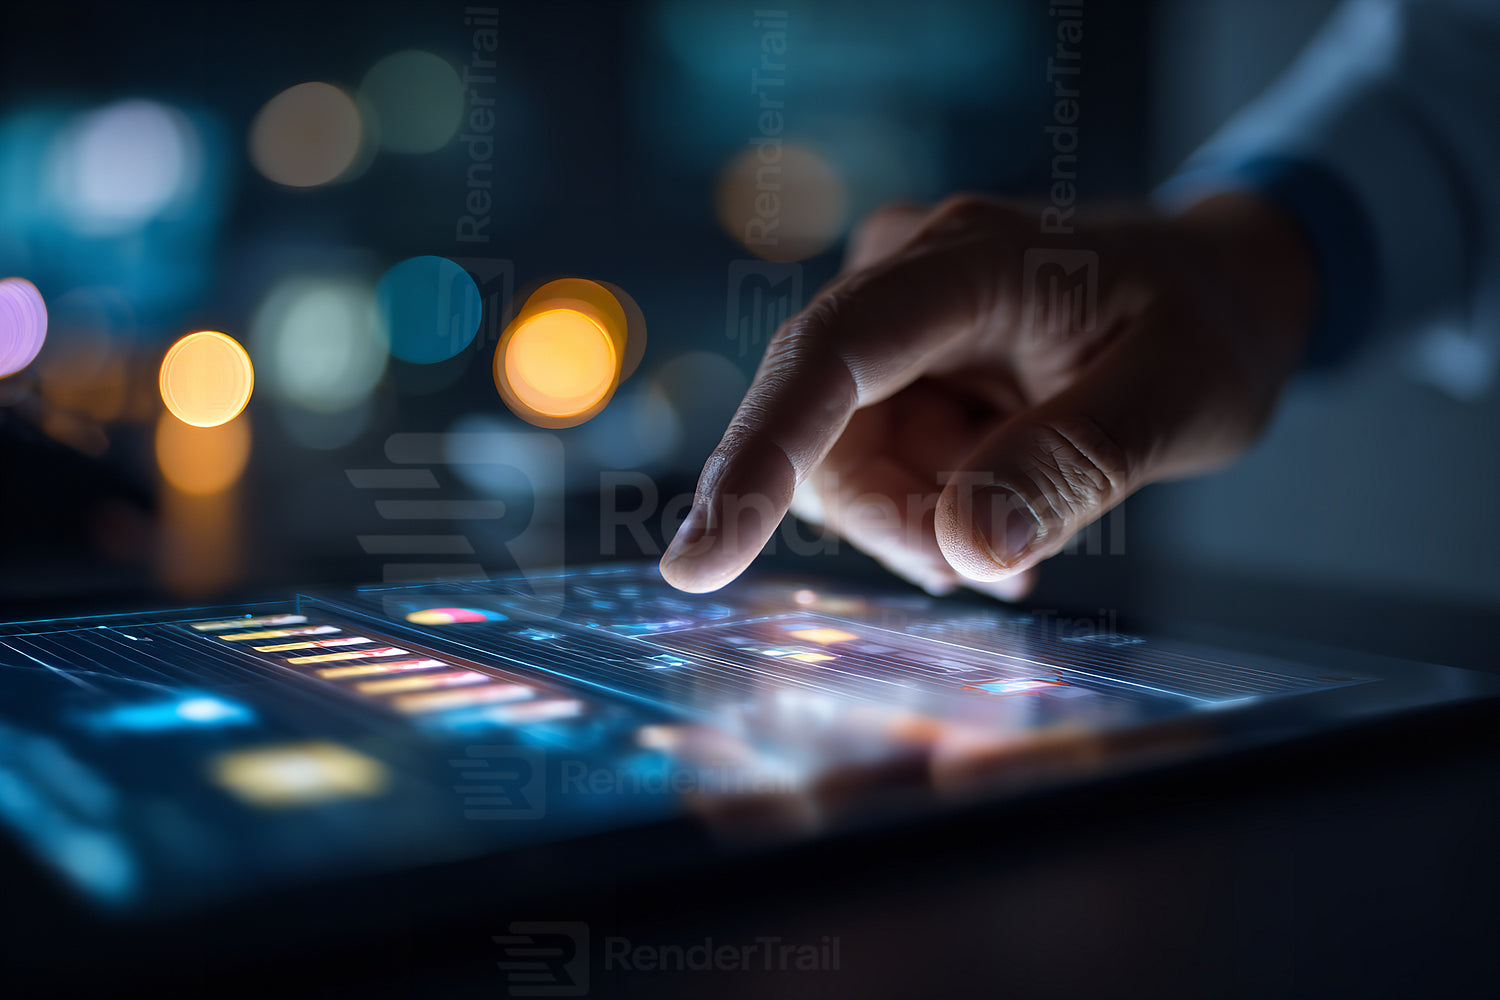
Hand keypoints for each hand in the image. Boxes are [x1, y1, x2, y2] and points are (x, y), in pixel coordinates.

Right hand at [660, 192, 1314, 595]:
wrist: (1213, 290)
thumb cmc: (1206, 327)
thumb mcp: (1178, 398)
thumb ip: (1073, 464)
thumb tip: (963, 551)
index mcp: (968, 261)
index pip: (829, 358)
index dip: (757, 459)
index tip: (698, 564)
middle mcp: (902, 276)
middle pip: (827, 436)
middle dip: (901, 520)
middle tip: (1007, 566)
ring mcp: (887, 320)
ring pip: (841, 465)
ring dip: (920, 520)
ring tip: (1023, 529)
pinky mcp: (888, 363)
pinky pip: (869, 464)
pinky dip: (925, 508)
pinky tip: (999, 506)